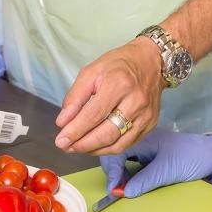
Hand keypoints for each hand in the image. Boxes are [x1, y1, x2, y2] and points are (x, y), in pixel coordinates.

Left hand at [55, 37, 163, 154]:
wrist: (151, 61)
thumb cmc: (118, 64)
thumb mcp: (91, 72)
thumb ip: (75, 97)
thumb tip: (63, 122)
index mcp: (119, 84)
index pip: (94, 115)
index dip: (76, 131)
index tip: (61, 140)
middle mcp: (135, 102)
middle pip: (107, 133)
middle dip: (83, 144)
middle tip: (66, 147)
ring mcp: (146, 115)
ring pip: (118, 144)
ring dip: (94, 150)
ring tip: (78, 147)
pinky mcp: (150, 124)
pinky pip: (127, 144)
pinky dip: (108, 148)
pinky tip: (95, 145)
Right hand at [100, 129, 211, 197]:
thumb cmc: (192, 157)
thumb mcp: (168, 170)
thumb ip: (145, 180)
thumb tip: (124, 192)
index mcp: (142, 138)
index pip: (116, 151)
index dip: (112, 171)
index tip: (114, 189)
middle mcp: (140, 141)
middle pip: (116, 154)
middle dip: (113, 173)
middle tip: (116, 191)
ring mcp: (145, 150)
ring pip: (123, 161)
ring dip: (120, 176)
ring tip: (122, 190)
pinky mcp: (150, 159)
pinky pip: (133, 166)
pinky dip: (129, 176)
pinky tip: (130, 185)